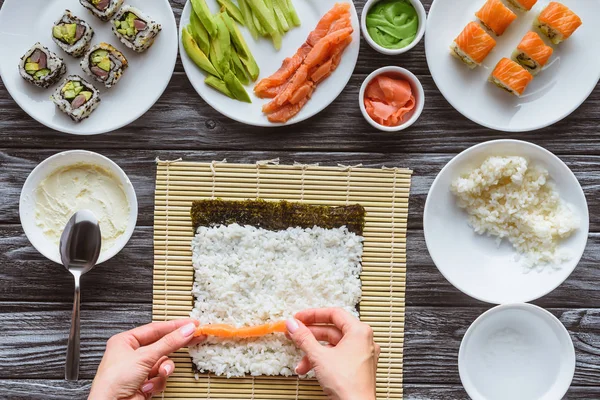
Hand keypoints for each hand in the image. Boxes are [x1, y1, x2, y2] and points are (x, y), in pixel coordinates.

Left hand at [89, 319, 205, 399]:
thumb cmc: (113, 381)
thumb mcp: (144, 356)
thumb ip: (169, 342)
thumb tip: (186, 330)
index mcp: (126, 341)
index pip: (155, 328)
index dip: (174, 326)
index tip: (190, 324)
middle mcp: (131, 354)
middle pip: (161, 345)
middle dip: (175, 345)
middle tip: (194, 338)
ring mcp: (138, 370)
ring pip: (163, 363)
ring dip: (164, 369)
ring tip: (161, 372)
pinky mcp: (144, 383)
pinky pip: (160, 377)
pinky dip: (157, 382)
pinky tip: (147, 386)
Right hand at [286, 308, 379, 399]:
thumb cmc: (347, 382)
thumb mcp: (319, 356)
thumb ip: (304, 338)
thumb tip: (293, 324)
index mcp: (359, 331)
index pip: (334, 313)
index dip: (313, 315)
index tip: (298, 318)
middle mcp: (363, 341)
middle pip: (332, 330)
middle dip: (310, 335)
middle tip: (294, 334)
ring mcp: (361, 355)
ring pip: (333, 346)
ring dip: (313, 353)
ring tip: (300, 362)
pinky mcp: (358, 368)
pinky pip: (337, 357)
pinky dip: (322, 361)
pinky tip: (308, 369)